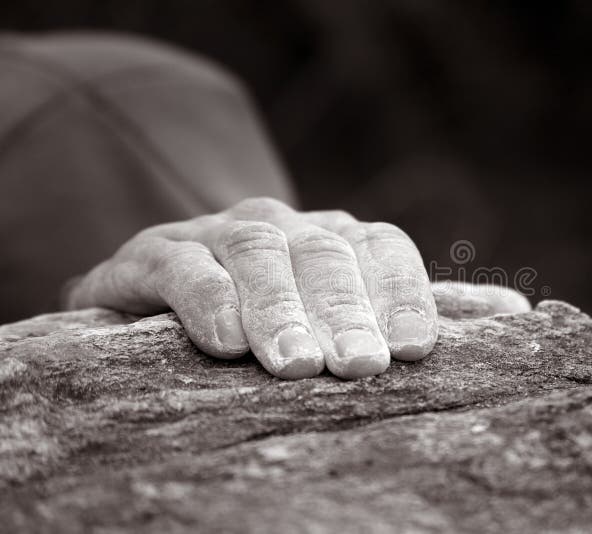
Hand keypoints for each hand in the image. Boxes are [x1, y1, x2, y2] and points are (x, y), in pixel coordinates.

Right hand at [66, 198, 437, 378]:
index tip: (412, 348)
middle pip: (322, 255)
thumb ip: (352, 338)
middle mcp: (281, 225)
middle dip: (345, 313)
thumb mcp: (309, 331)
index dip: (401, 295)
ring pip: (258, 254)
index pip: (381, 249)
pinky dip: (210, 302)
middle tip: (361, 364)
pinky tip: (227, 344)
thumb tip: (401, 371)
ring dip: (282, 311)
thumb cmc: (252, 330)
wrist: (150, 305)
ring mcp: (217, 232)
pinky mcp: (157, 253)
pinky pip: (186, 268)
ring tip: (299, 365)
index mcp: (330, 238)